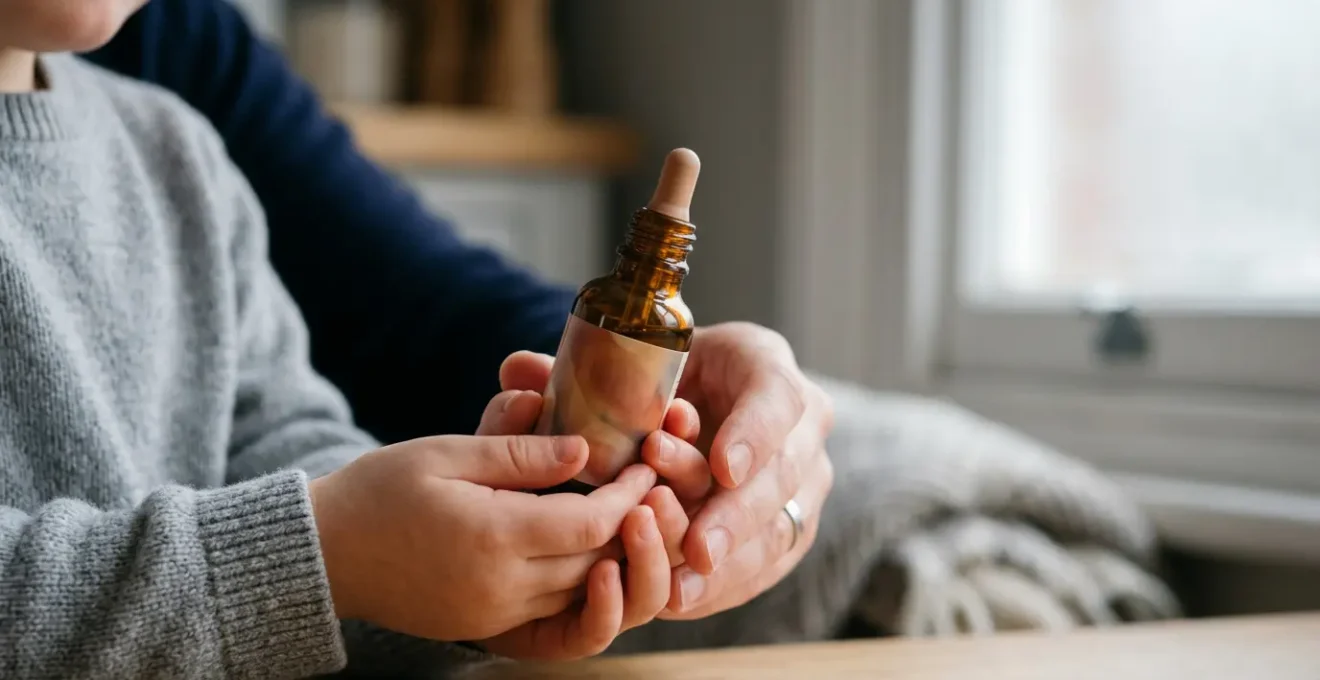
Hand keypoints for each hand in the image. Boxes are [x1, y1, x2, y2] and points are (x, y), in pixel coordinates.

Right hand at [308, 431, 659, 649]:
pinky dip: (582, 588)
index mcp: (493, 536)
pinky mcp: (487, 629)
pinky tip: (591, 555)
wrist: (323, 553)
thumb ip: (519, 453)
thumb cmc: (380, 490)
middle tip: (655, 489)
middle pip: (598, 564)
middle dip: (634, 526)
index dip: (629, 493)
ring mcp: (495, 616)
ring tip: (630, 518)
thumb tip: (585, 450)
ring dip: (614, 559)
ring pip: (582, 595)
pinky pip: (555, 617)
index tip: (644, 464)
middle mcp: (502, 587)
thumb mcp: (447, 453)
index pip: (592, 521)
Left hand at [498, 321, 834, 620]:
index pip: (775, 395)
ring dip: (728, 558)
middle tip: (698, 547)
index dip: (754, 433)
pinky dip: (724, 584)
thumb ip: (578, 372)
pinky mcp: (788, 524)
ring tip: (681, 586)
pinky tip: (683, 599)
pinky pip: (766, 562)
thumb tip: (517, 370)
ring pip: (777, 525)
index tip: (724, 468)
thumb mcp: (630, 362)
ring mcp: (801, 480)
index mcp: (763, 364)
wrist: (695, 406)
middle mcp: (798, 424)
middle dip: (736, 513)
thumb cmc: (661, 377)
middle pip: (782, 474)